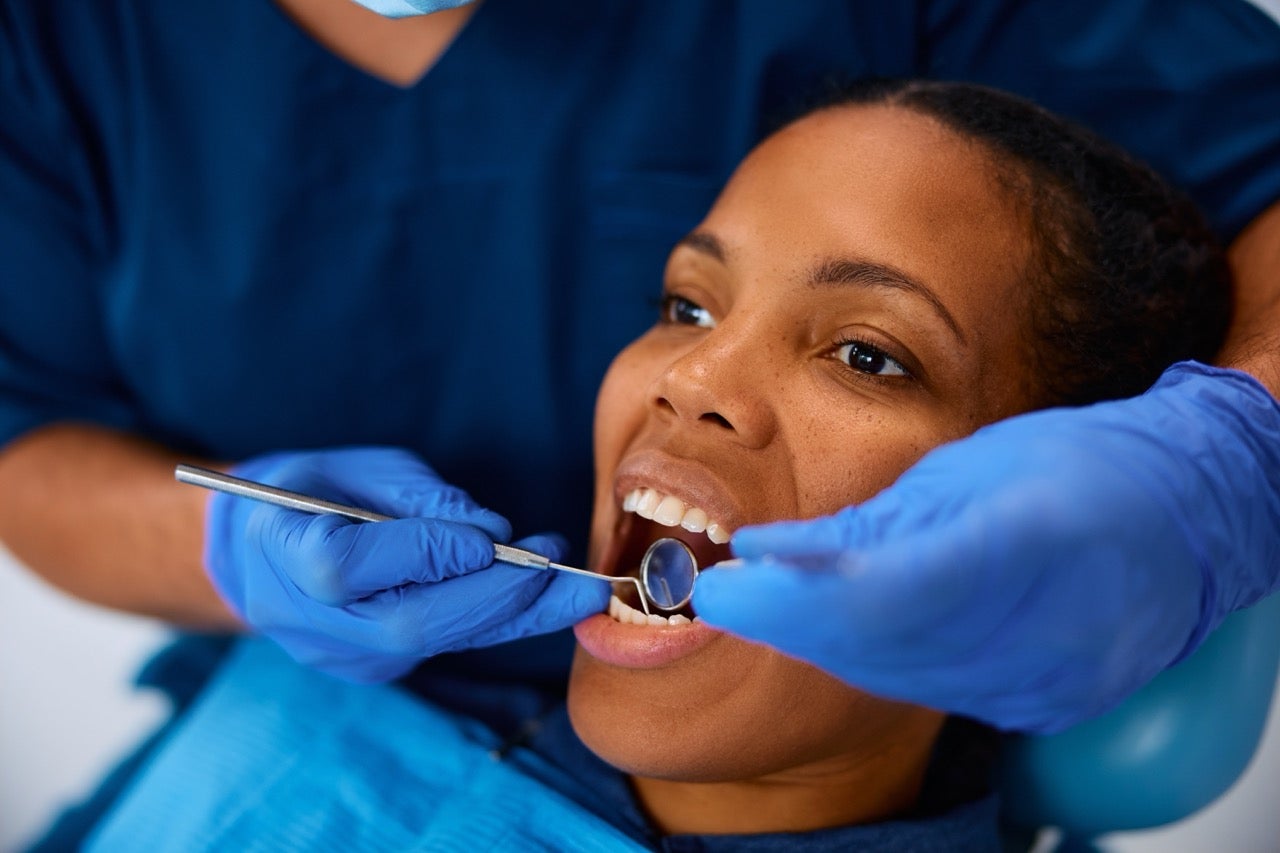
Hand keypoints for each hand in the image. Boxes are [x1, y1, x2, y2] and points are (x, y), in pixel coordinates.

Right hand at [204, 447, 608, 681]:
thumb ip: (418, 499)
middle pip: (406, 624)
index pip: (350, 568)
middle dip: (493, 595)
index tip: (489, 538)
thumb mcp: (355, 468)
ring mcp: (341, 654)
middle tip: (560, 567)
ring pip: (436, 643)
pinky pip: (443, 646)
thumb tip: (493, 532)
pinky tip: (547, 602)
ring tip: (577, 592)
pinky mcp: (375, 667)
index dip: (423, 554)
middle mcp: (309, 619)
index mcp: (282, 553)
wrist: (259, 551)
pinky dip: (498, 622)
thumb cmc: (311, 491)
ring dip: (515, 616)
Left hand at [693, 362, 1279, 732]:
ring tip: (757, 603)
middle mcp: (1046, 622)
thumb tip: (770, 553)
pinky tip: (831, 626)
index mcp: (1032, 533)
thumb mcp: (968, 467)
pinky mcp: (1043, 702)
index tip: (730, 577)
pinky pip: (929, 688)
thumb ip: (871, 523)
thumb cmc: (1079, 465)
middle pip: (882, 643)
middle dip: (786, 620)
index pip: (890, 583)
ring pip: (896, 675)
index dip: (798, 588)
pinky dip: (869, 657)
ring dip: (817, 640)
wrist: (1184, 523)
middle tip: (717, 595)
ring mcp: (1049, 675)